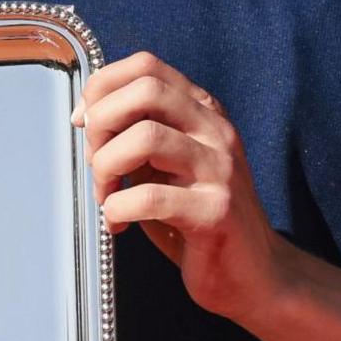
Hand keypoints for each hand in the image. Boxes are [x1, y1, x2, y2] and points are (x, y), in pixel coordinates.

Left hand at [78, 53, 285, 320]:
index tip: (85, 124)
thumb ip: (138, 135)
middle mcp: (216, 132)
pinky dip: (116, 210)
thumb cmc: (200, 218)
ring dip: (106, 167)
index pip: (146, 66)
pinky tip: (118, 225)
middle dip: (102, 123)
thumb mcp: (171, 164)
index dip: (102, 88)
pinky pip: (148, 197)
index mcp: (204, 113)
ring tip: (107, 196)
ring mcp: (220, 170)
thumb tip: (85, 117)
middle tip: (96, 162)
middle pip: (146, 90)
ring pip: (144, 137)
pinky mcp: (215, 213)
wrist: (256, 275)